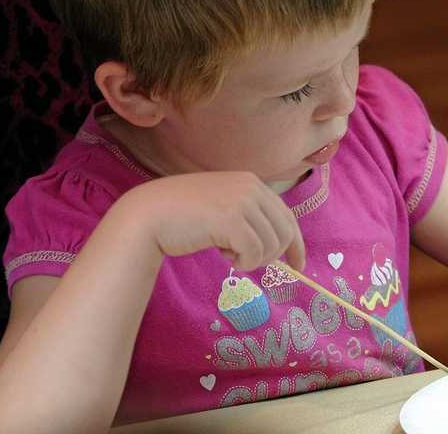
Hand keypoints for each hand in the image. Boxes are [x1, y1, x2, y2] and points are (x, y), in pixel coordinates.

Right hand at [125, 171, 306, 271]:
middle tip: (247, 262)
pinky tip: (224, 256)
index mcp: (252, 182)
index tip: (299, 264)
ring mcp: (242, 201)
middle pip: (285, 232)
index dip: (296, 243)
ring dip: (254, 259)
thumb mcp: (223, 207)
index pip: (288, 215)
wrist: (149, 214)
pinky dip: (244, 262)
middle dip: (272, 255)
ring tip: (229, 254)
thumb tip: (280, 246)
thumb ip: (249, 217)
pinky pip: (255, 253)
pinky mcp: (231, 220)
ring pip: (272, 244)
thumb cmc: (184, 216)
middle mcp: (251, 187)